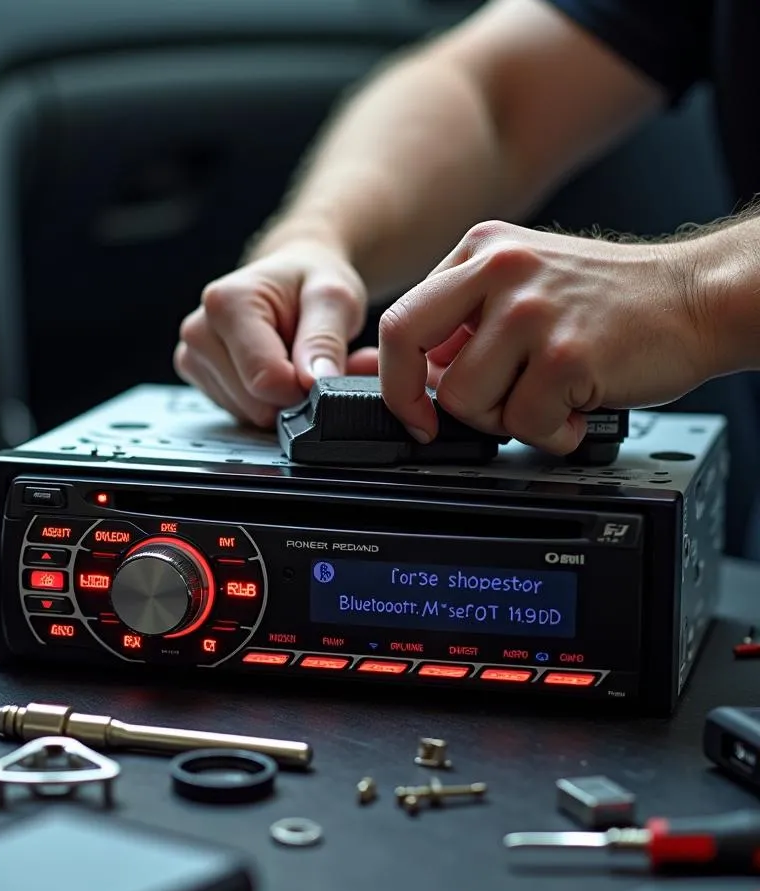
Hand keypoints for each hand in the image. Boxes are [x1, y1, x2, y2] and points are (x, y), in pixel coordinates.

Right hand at [174, 239, 373, 426]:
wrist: (287, 277)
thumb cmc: (307, 284)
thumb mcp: (334, 299)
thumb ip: (326, 340)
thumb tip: (317, 381)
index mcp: (228, 303)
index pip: (267, 379)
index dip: (302, 387)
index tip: (319, 368)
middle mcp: (200, 330)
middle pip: (255, 403)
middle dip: (290, 394)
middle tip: (307, 361)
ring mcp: (192, 355)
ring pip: (248, 413)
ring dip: (278, 398)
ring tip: (289, 360)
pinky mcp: (195, 374)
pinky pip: (238, 413)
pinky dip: (262, 400)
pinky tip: (269, 370)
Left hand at [378, 220, 717, 452]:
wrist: (701, 297)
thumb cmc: (615, 303)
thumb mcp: (526, 285)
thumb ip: (466, 321)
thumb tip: (404, 372)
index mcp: (482, 250)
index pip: (401, 316)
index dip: (396, 375)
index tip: (413, 408)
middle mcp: (500, 268)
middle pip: (403, 341)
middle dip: (411, 399)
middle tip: (437, 426)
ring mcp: (532, 310)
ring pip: (463, 397)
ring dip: (502, 418)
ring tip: (545, 398)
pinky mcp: (566, 353)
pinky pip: (522, 423)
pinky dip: (551, 434)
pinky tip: (576, 408)